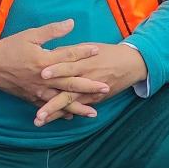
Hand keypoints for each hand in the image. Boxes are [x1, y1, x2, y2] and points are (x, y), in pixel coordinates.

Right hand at [0, 19, 108, 107]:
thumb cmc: (9, 48)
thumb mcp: (30, 35)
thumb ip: (52, 31)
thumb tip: (71, 23)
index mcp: (44, 60)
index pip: (68, 56)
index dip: (84, 52)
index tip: (98, 51)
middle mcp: (43, 78)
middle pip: (70, 83)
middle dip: (89, 86)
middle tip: (106, 87)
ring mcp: (37, 90)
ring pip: (61, 100)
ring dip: (78, 106)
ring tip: (93, 112)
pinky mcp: (31, 98)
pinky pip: (48, 107)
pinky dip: (60, 112)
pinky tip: (70, 115)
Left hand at [33, 43, 148, 125]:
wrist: (130, 64)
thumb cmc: (106, 52)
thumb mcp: (88, 46)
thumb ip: (68, 52)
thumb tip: (48, 53)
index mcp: (84, 63)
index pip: (68, 66)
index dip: (56, 70)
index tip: (42, 74)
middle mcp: (87, 79)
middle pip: (67, 92)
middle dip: (52, 104)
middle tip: (37, 113)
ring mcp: (91, 92)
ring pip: (70, 104)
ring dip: (55, 113)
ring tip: (39, 121)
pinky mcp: (95, 99)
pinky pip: (79, 107)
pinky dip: (67, 113)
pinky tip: (53, 120)